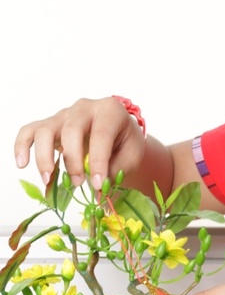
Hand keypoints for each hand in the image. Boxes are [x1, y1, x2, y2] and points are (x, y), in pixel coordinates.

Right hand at [15, 97, 145, 189]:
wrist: (119, 136)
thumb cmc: (125, 144)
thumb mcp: (131, 156)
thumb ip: (115, 169)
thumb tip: (96, 186)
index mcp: (109, 111)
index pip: (101, 134)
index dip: (98, 161)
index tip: (99, 184)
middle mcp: (84, 108)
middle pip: (71, 129)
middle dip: (73, 159)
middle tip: (78, 183)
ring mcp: (64, 115)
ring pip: (46, 129)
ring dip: (45, 156)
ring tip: (49, 178)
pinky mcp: (50, 124)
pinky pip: (30, 131)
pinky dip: (22, 146)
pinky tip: (22, 163)